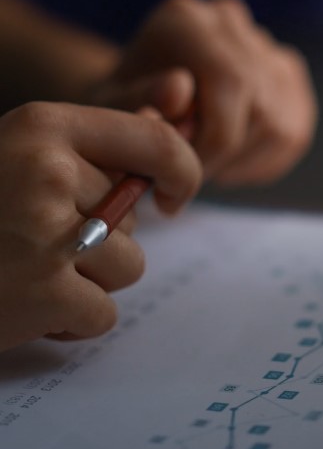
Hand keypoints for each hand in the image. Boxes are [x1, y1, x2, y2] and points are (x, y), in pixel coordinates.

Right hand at [0, 102, 201, 351]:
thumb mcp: (15, 156)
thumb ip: (86, 150)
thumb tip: (170, 128)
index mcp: (44, 127)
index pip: (155, 142)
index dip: (180, 172)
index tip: (171, 197)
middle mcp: (48, 171)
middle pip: (133, 219)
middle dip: (99, 240)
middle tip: (33, 243)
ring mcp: (46, 234)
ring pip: (129, 267)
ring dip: (89, 282)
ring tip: (27, 274)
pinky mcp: (44, 293)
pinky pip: (103, 313)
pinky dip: (72, 321)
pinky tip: (24, 308)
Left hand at [88, 0, 316, 184]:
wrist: (145, 92)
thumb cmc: (129, 105)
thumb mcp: (116, 108)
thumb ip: (140, 100)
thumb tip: (178, 90)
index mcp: (187, 20)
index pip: (229, 84)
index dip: (212, 144)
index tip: (184, 174)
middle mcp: (234, 24)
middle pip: (260, 109)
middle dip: (227, 158)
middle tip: (195, 176)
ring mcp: (267, 49)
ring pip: (281, 128)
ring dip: (245, 164)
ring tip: (210, 166)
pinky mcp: (290, 77)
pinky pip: (293, 134)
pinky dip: (265, 162)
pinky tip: (232, 163)